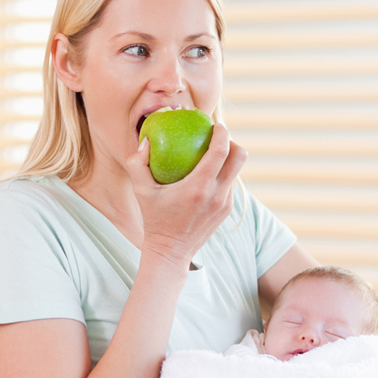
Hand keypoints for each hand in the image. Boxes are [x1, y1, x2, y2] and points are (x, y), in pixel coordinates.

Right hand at [125, 123, 245, 267]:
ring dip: (229, 160)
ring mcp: (225, 204)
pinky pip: (230, 185)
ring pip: (237, 172)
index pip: (221, 151)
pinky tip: (209, 174)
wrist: (170, 252)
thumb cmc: (154, 219)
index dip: (223, 133)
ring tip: (212, 155)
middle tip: (218, 138)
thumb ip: (137, 163)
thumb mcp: (140, 191)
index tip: (216, 125)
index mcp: (199, 187)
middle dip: (234, 142)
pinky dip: (223, 175)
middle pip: (240, 157)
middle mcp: (217, 195)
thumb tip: (146, 141)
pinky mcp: (226, 211)